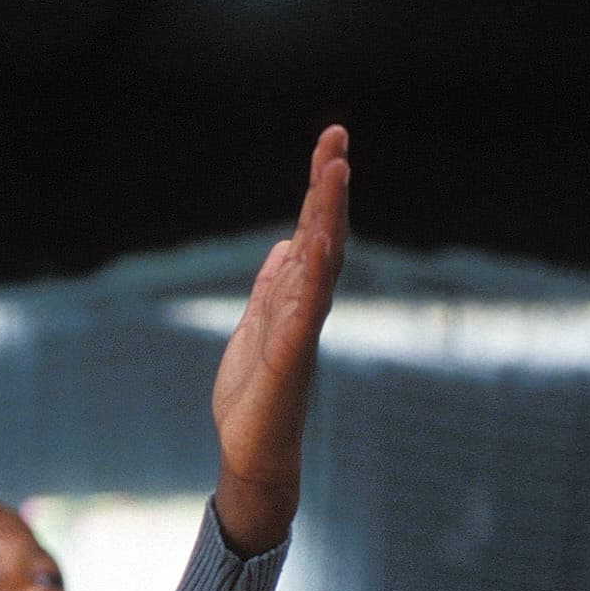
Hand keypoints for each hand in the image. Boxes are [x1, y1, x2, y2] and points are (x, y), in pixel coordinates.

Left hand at [210, 126, 349, 555]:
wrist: (253, 451)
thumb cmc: (255, 396)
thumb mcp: (257, 327)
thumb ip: (273, 288)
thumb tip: (285, 246)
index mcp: (296, 297)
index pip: (314, 232)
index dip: (321, 189)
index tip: (330, 142)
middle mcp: (307, 307)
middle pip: (324, 237)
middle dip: (328, 189)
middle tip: (336, 139)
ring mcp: (301, 332)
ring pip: (320, 267)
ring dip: (326, 220)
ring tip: (333, 175)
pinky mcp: (287, 361)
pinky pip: (300, 315)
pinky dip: (306, 282)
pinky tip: (309, 249)